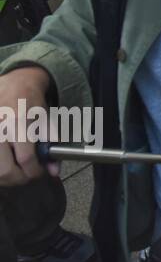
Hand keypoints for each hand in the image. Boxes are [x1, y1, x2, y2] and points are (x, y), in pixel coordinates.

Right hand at [0, 66, 56, 185]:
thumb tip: (54, 171)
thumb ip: (51, 145)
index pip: (26, 158)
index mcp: (19, 123)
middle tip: (27, 175)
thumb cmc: (31, 102)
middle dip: (19, 178)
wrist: (13, 83)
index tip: (39, 172)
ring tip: (16, 171)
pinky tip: (5, 163)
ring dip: (6, 177)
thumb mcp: (47, 118)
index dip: (35, 171)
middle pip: (5, 170)